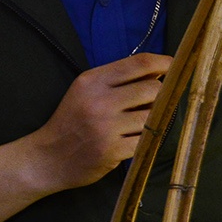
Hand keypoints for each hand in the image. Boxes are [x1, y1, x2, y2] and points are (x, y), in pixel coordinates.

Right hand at [27, 53, 170, 191]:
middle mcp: (99, 101)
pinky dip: (146, 139)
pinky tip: (134, 139)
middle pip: (152, 89)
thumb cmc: (72, 122)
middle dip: (161, 95)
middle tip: (154, 103)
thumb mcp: (87, 92)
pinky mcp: (113, 150)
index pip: (138, 64)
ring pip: (153, 116)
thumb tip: (158, 70)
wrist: (47, 158)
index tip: (175, 66)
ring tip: (140, 123)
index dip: (163, 63)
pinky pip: (146, 140)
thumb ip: (120, 80)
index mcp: (92, 81)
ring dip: (154, 119)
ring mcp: (106, 127)